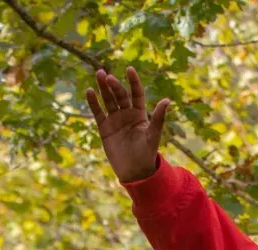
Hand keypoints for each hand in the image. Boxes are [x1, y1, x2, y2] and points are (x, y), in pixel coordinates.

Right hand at [86, 66, 170, 183]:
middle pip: (120, 95)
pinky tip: (90, 91)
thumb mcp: (153, 135)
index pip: (136, 93)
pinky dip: (94, 103)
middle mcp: (127, 114)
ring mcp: (115, 120)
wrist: (134, 171)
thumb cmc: (147, 154)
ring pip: (108, 100)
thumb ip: (159, 118)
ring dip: (103, 88)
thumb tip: (167, 100)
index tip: (130, 69)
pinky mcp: (104, 128)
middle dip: (115, 85)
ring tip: (99, 74)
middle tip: (108, 77)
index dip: (133, 81)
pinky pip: (98, 113)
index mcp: (140, 113)